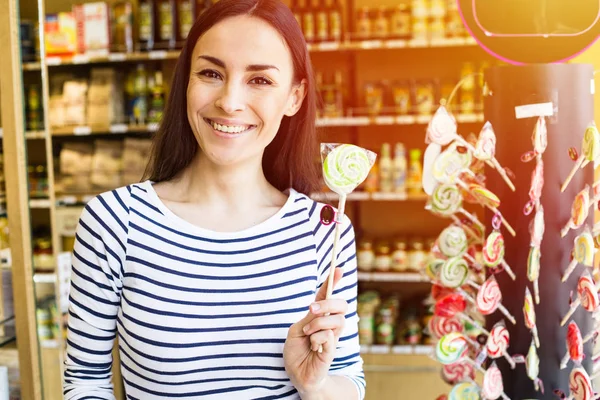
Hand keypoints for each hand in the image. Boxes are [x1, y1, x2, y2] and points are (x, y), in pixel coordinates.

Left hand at [283, 268, 347, 394]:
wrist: (296, 375)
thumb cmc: (296, 352)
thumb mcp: (297, 330)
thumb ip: (309, 318)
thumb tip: (318, 306)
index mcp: (319, 317)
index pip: (328, 296)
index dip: (333, 282)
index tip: (338, 269)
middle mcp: (330, 325)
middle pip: (341, 305)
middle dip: (327, 303)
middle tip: (311, 310)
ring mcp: (333, 337)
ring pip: (337, 320)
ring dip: (318, 324)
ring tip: (307, 334)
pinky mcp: (333, 350)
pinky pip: (330, 336)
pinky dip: (317, 338)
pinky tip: (313, 346)